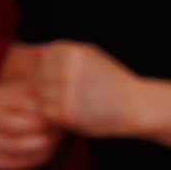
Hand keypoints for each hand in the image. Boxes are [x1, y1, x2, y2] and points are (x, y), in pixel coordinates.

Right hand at [0, 53, 58, 169]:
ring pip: (17, 146)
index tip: (58, 111)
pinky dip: (36, 157)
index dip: (44, 110)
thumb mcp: (36, 90)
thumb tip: (43, 57)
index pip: (23, 106)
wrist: (27, 122)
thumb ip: (40, 81)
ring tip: (56, 137)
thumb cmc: (35, 104)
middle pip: (16, 127)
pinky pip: (17, 164)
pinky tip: (49, 149)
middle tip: (59, 128)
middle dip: (42, 129)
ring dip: (42, 143)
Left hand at [29, 41, 148, 139]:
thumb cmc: (113, 81)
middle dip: (48, 88)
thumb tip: (35, 54)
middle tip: (69, 99)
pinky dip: (55, 117)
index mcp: (71, 51)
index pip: (42, 60)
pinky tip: (71, 117)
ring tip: (71, 107)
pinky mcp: (66, 113)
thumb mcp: (93, 56)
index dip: (51, 73)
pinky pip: (46, 113)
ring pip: (39, 96)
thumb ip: (64, 52)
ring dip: (50, 103)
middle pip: (38, 78)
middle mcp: (66, 69)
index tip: (68, 82)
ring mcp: (65, 91)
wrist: (136, 106)